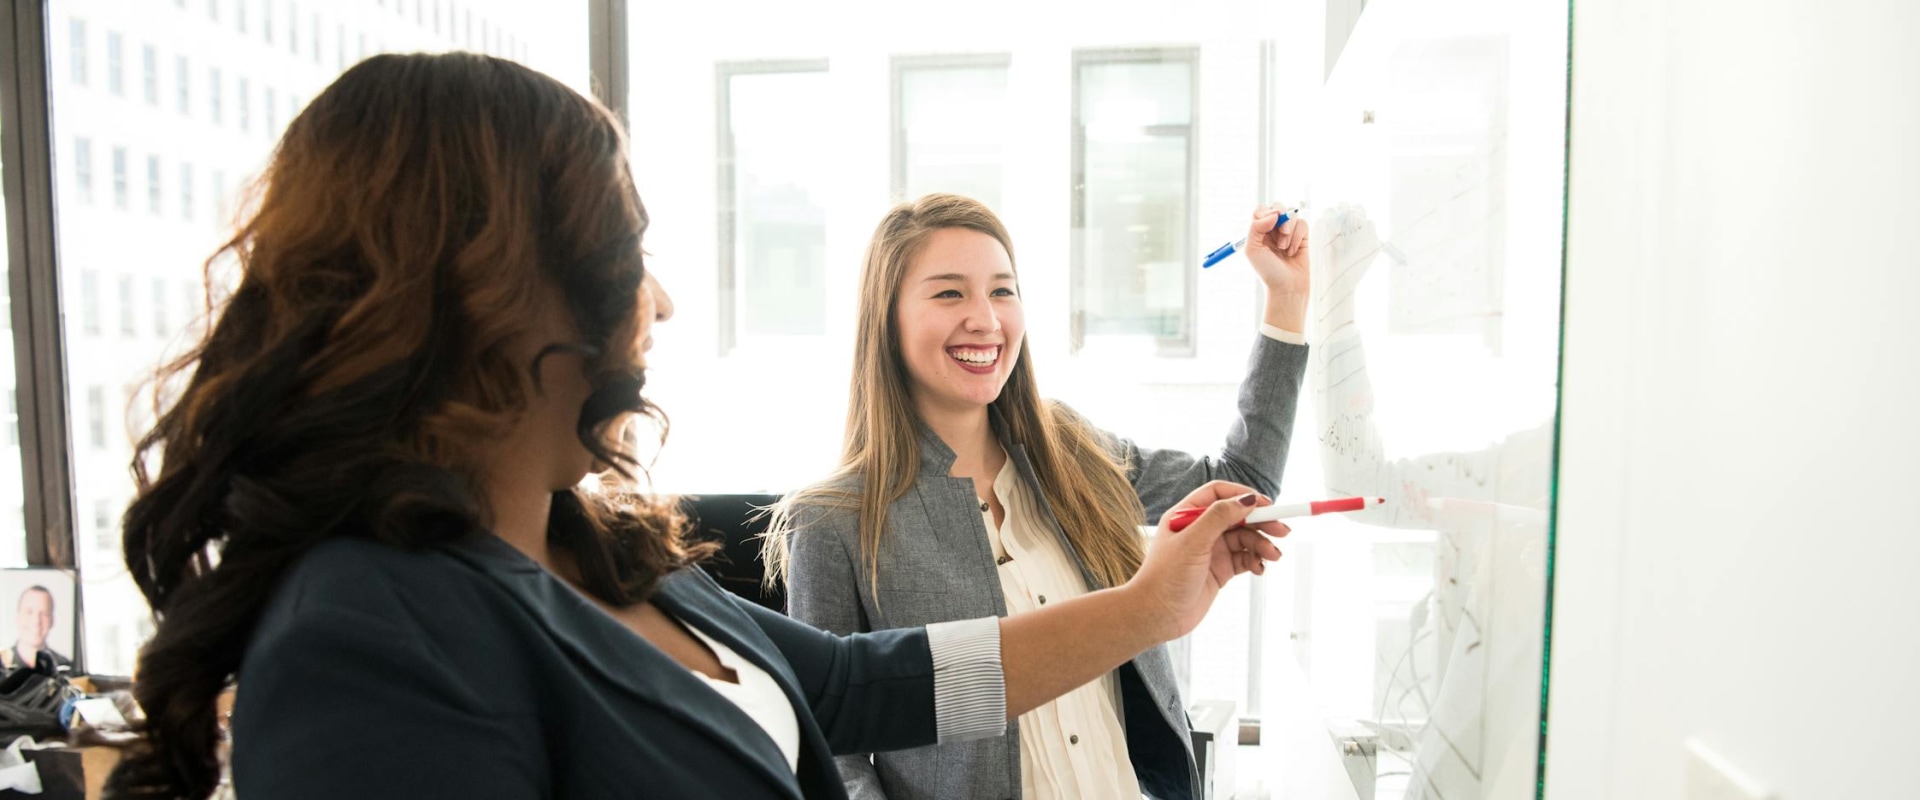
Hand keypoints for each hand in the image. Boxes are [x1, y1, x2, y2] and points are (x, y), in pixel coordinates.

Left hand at [1126, 481, 1288, 640]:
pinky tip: (1260, 568)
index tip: (1265, 504)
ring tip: (1273, 556)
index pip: (1219, 494)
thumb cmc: (1164, 577)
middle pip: (1238, 516)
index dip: (1243, 496)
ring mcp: (1210, 550)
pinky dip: (1255, 561)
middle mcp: (1199, 529)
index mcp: (1186, 515)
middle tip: (1282, 530)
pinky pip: (1244, 558)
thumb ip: (1219, 517)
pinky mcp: (1219, 570)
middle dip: (1261, 521)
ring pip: (1244, 539)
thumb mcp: (1193, 542)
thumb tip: (1246, 499)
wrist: (1156, 616)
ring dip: (1261, 545)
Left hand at [1244, 203, 1310, 331]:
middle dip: (1281, 218)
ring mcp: (1288, 233)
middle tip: (1281, 233)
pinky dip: (1298, 236)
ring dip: (1289, 231)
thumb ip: (1256, 227)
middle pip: (1277, 207)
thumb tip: (1273, 214)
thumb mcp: (1252, 249)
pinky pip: (1303, 224)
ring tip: (1284, 248)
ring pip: (1292, 215)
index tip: (1269, 223)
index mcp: (1258, 231)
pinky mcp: (1302, 238)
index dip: (1266, 212)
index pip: (1261, 209)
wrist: (1286, 287)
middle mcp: (1272, 230)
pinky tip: (1293, 251)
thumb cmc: (1267, 271)